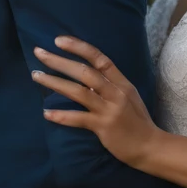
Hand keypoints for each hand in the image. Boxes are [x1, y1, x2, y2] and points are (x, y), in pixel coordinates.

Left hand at [31, 36, 159, 166]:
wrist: (150, 146)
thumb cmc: (137, 121)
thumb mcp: (127, 97)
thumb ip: (109, 85)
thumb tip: (85, 76)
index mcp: (122, 83)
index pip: (99, 58)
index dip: (79, 47)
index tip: (59, 40)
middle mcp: (115, 93)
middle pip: (85, 72)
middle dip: (60, 61)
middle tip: (39, 53)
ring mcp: (109, 110)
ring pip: (79, 92)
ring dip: (55, 83)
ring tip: (36, 76)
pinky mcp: (103, 127)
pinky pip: (79, 119)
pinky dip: (62, 115)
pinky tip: (46, 112)